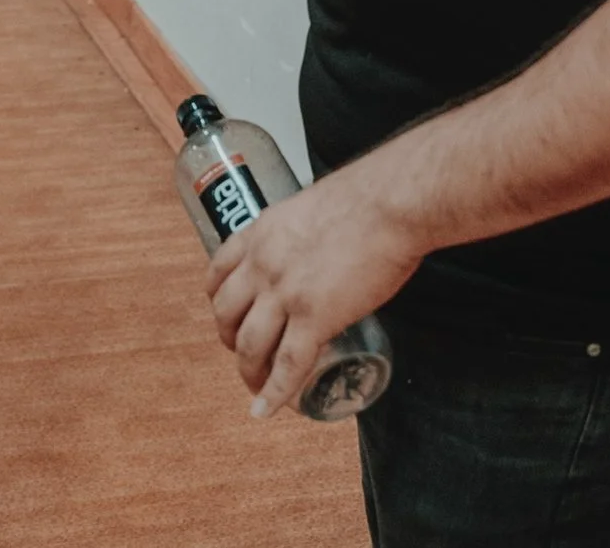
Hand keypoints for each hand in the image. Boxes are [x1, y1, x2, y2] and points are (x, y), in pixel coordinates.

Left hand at [205, 164, 422, 416]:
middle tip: (245, 352)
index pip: (219, 272)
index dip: (218, 300)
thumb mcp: (312, 209)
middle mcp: (262, 264)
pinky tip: (265, 410)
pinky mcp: (314, 317)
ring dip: (249, 372)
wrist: (390, 204)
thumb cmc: (367, 200)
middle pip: (226, 313)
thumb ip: (304, 233)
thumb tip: (319, 250)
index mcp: (260, 234)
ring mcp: (285, 293)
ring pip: (251, 344)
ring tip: (256, 386)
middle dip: (230, 339)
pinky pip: (288, 365)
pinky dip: (273, 393)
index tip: (228, 315)